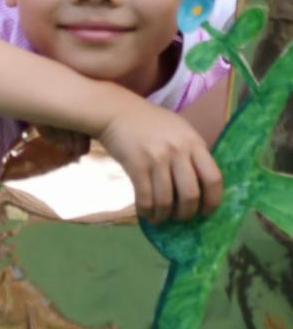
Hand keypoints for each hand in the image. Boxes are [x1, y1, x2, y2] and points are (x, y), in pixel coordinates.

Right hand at [97, 103, 222, 223]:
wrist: (115, 111)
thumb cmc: (150, 122)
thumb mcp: (179, 130)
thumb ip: (192, 153)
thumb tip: (201, 187)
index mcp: (193, 142)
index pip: (213, 178)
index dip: (212, 201)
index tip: (205, 211)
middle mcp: (178, 151)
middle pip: (191, 194)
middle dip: (186, 213)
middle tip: (180, 217)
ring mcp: (156, 158)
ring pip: (167, 200)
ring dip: (164, 215)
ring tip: (161, 217)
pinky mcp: (136, 165)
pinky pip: (145, 198)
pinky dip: (147, 211)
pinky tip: (146, 213)